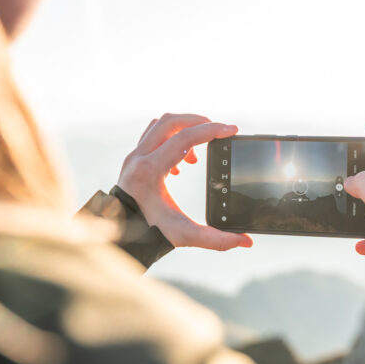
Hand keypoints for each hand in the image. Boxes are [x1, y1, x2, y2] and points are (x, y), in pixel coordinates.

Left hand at [118, 114, 252, 250]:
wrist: (118, 237)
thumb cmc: (149, 234)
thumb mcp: (185, 236)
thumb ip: (216, 240)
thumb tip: (246, 242)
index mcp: (150, 171)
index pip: (184, 138)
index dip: (211, 131)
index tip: (231, 130)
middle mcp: (139, 158)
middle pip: (171, 121)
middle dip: (198, 122)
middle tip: (218, 131)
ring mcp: (134, 156)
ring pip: (160, 125)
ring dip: (184, 130)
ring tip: (198, 153)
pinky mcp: (134, 159)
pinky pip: (154, 136)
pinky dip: (172, 139)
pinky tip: (182, 163)